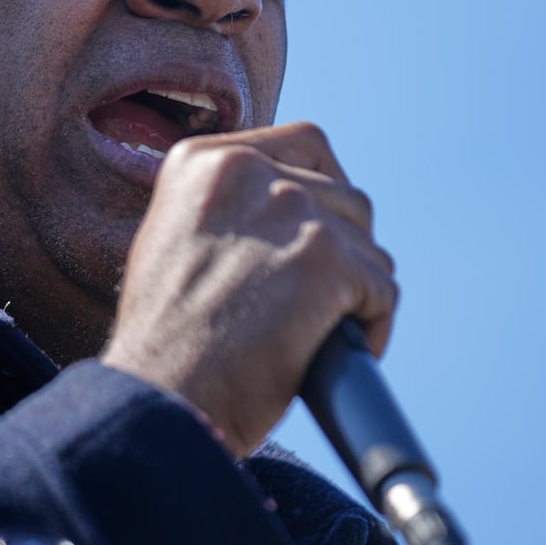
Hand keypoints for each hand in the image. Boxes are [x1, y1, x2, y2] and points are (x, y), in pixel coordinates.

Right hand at [100, 122, 397, 457]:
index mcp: (202, 161)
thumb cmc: (164, 345)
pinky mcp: (327, 258)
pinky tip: (329, 355)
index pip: (303, 143)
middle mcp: (247, 170)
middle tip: (310, 302)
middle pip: (344, 195)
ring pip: (368, 243)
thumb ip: (227, 210)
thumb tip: (292, 211)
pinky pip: (383, 289)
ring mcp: (290, 209)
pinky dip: (371, 327)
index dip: (323, 190)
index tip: (316, 235)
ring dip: (355, 289)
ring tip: (315, 332)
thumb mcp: (174, 243)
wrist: (162, 401)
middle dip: (341, 250)